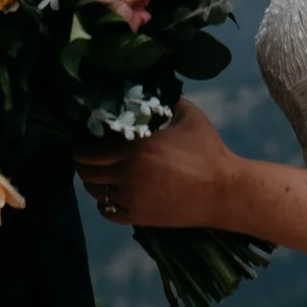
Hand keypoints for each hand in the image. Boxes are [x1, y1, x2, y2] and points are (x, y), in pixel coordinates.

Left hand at [75, 99, 235, 229]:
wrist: (224, 191)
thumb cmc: (208, 151)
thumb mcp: (188, 115)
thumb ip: (165, 101)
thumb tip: (149, 89)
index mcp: (135, 147)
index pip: (89, 149)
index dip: (82, 143)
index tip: (85, 137)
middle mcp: (127, 173)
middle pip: (86, 170)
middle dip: (83, 161)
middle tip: (87, 154)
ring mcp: (132, 199)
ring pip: (95, 192)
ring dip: (93, 181)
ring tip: (99, 173)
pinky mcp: (139, 217)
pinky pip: (107, 212)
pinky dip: (104, 203)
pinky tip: (111, 194)